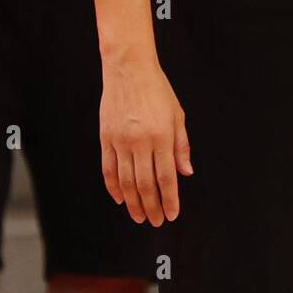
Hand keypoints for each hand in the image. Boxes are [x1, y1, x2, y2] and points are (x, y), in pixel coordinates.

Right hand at [100, 57, 191, 225]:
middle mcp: (140, 142)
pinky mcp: (106, 139)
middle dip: (152, 206)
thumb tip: (186, 173)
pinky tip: (120, 199)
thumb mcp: (177, 115)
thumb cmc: (157, 91)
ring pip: (126, 181)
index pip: (167, 177)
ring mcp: (120, 141)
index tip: (172, 214)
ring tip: (139, 216)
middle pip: (145, 184)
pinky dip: (114, 187)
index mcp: (162, 136)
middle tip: (155, 221)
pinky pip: (108, 169)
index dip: (170, 199)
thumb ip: (181, 146)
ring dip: (133, 202)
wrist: (129, 70)